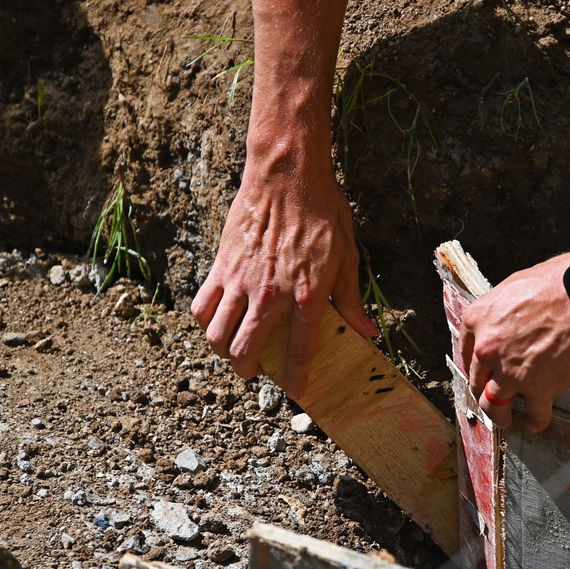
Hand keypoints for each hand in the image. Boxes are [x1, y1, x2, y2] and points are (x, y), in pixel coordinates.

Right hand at [191, 159, 375, 399]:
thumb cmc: (324, 214)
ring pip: (217, 336)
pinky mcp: (221, 266)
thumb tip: (367, 331)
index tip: (297, 392)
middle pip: (245, 352)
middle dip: (249, 371)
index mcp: (307, 296)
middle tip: (257, 370)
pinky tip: (218, 320)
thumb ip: (352, 299)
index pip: (299, 352)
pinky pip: (202, 306)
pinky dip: (206, 321)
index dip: (296, 379)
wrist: (287, 177)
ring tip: (235, 349)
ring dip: (224, 351)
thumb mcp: (348, 257)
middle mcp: (270, 295)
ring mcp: (241, 282)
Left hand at [460, 253, 569, 431]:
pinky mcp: (539, 388)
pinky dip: (536, 420)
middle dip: (484, 390)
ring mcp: (511, 371)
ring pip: (494, 405)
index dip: (477, 366)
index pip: (467, 352)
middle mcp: (488, 348)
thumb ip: (501, 311)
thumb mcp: (514, 286)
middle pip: (478, 381)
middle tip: (492, 397)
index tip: (483, 373)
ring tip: (505, 420)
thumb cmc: (559, 282)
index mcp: (478, 319)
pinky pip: (534, 413)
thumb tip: (502, 324)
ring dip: (499, 415)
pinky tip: (537, 422)